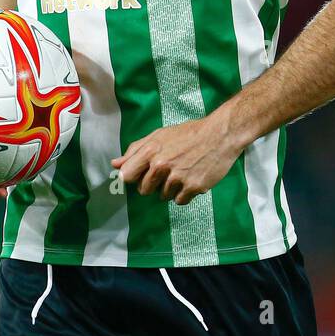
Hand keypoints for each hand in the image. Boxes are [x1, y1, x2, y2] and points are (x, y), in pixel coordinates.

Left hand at [111, 115, 244, 205]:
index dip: (132, 177)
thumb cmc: (188, 134)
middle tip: (166, 172)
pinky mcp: (193, 187)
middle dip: (152, 184)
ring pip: (163, 196)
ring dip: (170, 189)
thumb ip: (135, 150)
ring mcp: (177, 178)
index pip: (128, 175)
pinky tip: (191, 179)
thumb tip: (115, 164)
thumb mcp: (159, 135)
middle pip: (144, 190)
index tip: (139, 176)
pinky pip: (180, 201)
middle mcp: (161, 166)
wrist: (219, 135)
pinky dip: (184, 194)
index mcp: (150, 151)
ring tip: (182, 172)